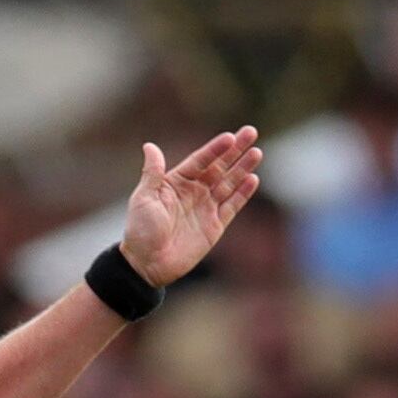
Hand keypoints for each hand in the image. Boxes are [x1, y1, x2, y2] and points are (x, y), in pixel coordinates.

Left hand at [116, 127, 263, 286]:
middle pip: (219, 167)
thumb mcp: (144, 198)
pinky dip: (242, 194)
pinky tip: (253, 179)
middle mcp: (194, 192)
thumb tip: (149, 146)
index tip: (230, 137)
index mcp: (177, 182)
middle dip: (235, 151)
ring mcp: (206, 208)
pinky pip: (232, 206)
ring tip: (256, 153)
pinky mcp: (214, 226)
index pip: (200, 160)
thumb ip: (152, 173)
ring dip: (243, 169)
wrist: (147, 264)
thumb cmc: (141, 230)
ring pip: (229, 184)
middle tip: (250, 132)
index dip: (215, 149)